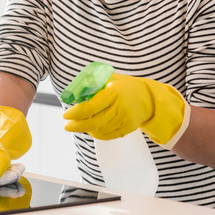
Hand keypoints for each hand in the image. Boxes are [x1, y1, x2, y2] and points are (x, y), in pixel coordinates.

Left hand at [63, 73, 189, 148]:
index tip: (66, 115)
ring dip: (86, 129)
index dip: (76, 113)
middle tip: (67, 125)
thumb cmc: (123, 86)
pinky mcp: (128, 128)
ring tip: (79, 125)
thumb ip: (92, 85)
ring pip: (100, 130)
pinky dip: (97, 133)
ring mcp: (125, 119)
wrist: (147, 97)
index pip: (90, 107)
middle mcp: (120, 107)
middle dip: (77, 125)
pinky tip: (91, 129)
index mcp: (113, 93)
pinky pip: (108, 135)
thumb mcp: (108, 79)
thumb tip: (73, 93)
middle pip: (94, 122)